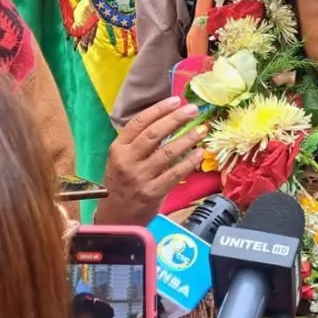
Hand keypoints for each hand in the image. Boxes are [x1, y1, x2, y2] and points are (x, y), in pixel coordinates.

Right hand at [94, 97, 205, 225]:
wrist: (116, 217)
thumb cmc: (122, 183)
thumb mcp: (121, 159)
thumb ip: (138, 142)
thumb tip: (168, 119)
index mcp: (118, 148)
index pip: (139, 122)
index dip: (159, 109)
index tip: (177, 100)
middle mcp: (127, 160)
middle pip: (154, 134)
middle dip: (176, 119)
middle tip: (193, 110)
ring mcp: (140, 177)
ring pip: (167, 152)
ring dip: (187, 139)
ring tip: (202, 130)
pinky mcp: (152, 192)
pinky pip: (175, 173)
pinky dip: (189, 162)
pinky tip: (199, 153)